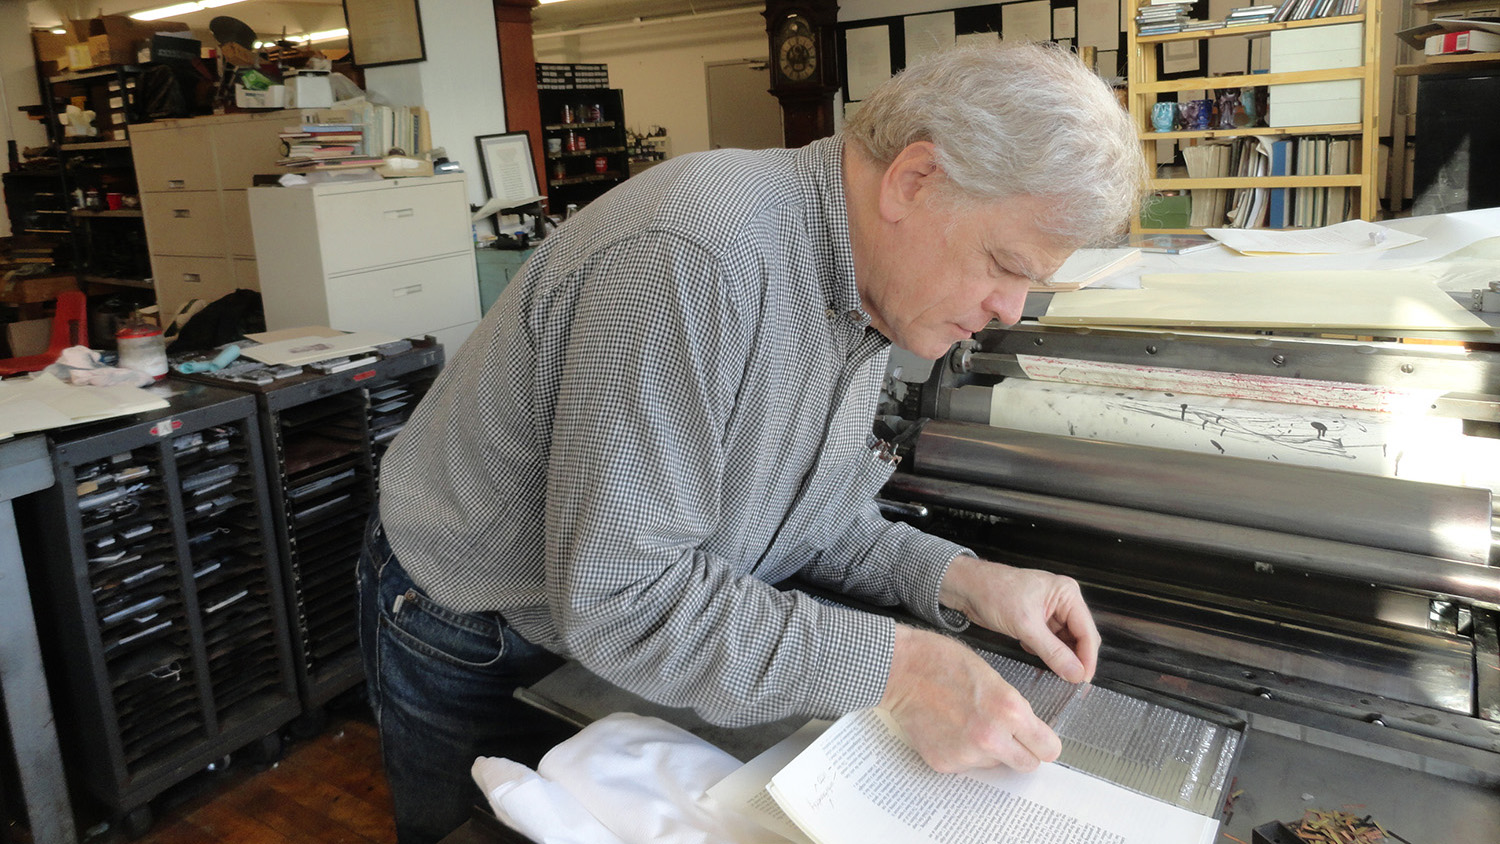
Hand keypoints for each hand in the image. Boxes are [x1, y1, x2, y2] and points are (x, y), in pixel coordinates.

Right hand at [880, 626, 1059, 772]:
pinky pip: (967, 765)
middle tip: (1009, 736)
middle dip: (1023, 752)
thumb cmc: (943, 661)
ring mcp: (966, 754)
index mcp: (1009, 710)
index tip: (1040, 741)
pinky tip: (950, 728)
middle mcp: (991, 737)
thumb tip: (1029, 733)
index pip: (1048, 748)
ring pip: (995, 764)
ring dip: (989, 751)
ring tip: (968, 722)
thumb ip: (1015, 709)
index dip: (1044, 743)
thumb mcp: (994, 676)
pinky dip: (963, 751)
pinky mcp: (945, 763)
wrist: (900, 669)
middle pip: (1027, 765)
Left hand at [939, 556, 1098, 683]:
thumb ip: (1052, 651)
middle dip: (1074, 659)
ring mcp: (1050, 612)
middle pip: (1079, 638)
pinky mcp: (1037, 621)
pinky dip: (1044, 651)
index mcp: (1066, 594)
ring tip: (1050, 668)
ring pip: (1065, 643)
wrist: (966, 587)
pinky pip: (1050, 643)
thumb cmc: (992, 591)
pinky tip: (1030, 649)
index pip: (1087, 632)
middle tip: (1070, 680)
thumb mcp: (1025, 625)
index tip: (1083, 680)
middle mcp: (1062, 601)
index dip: (1087, 658)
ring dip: (1058, 657)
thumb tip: (1074, 672)